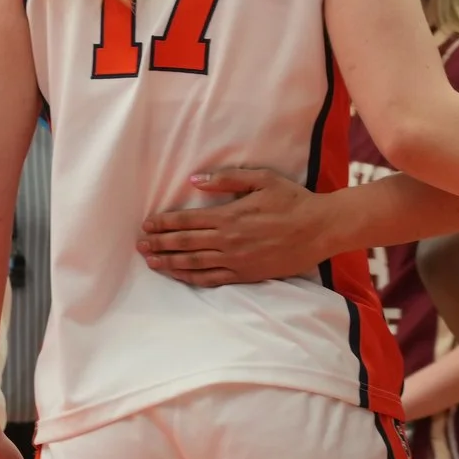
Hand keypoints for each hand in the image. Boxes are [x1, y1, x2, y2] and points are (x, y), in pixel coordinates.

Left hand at [137, 167, 331, 285]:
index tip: (147, 224)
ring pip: (193, 263)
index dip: (163, 223)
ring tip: (150, 261)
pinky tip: (178, 275)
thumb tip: (194, 180)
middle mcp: (228, 240)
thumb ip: (226, 179)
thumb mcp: (261, 179)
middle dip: (159, 243)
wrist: (319, 229)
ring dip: (168, 262)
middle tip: (139, 245)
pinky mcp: (245, 275)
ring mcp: (236, 260)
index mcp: (229, 215)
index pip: (187, 221)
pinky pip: (211, 279)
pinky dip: (190, 277)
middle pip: (184, 243)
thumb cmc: (292, 201)